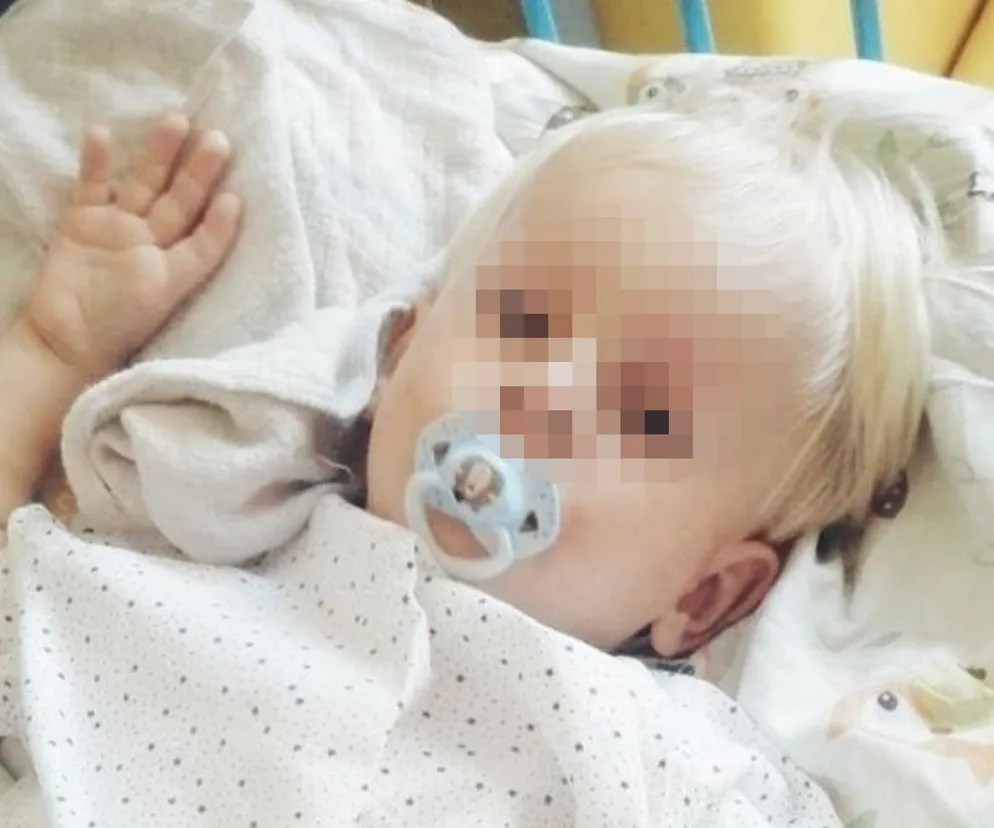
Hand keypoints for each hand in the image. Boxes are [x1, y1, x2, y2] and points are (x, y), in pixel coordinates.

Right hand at [24, 114, 242, 378]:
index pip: (206, 230)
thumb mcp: (172, 287)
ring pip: (144, 182)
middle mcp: (153, 239)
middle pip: (180, 198)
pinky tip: (101, 131)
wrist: (67, 338)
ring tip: (177, 120)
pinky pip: (92, 185)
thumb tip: (236, 205)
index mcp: (178, 260)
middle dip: (198, 170)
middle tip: (220, 138)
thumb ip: (203, 249)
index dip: (220, 214)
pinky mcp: (82, 220)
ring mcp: (118, 226)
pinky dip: (95, 161)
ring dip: (158, 153)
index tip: (237, 189)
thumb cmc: (125, 321)